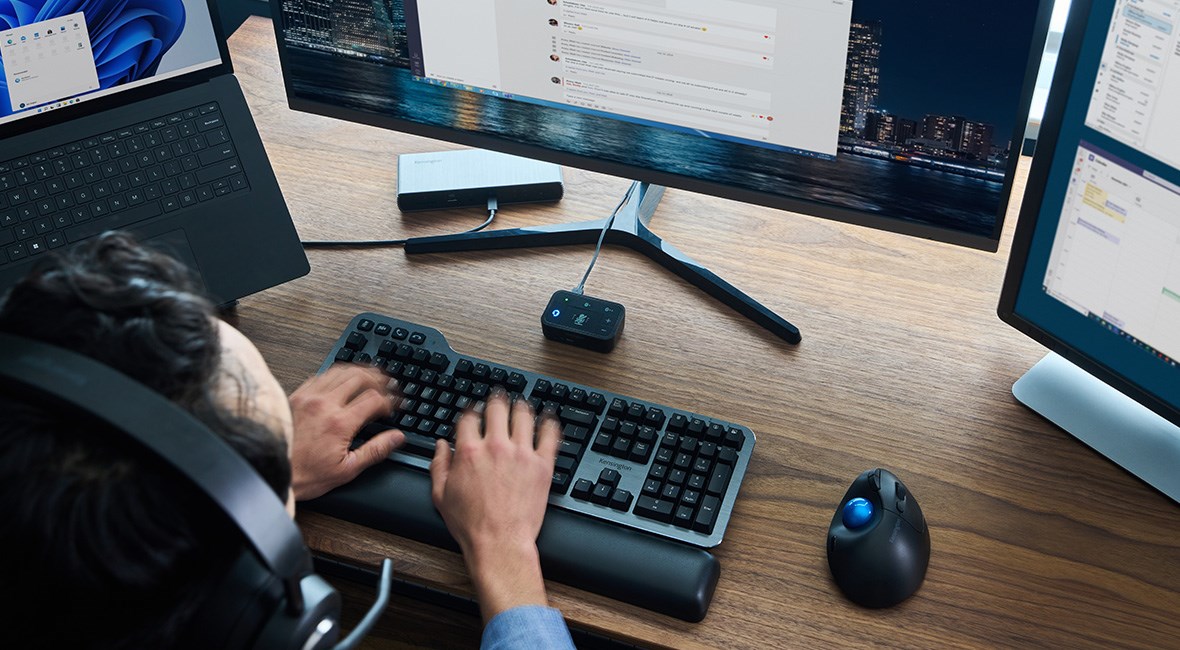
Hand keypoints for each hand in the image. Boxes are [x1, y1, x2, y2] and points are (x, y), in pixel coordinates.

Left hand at [288, 364, 404, 500]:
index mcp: (340, 423)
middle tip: (388, 384)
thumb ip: (375, 450)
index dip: (390, 400)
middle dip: (379, 379)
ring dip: (359, 371)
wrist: (270, 469)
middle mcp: (324, 404)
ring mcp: (308, 397)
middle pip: (360, 378)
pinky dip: (337, 373)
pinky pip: (321, 375)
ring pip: (341, 371)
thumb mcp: (347, 470)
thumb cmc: (304, 474)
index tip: (395, 405)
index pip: (374, 399)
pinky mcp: (296, 396)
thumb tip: (396, 438)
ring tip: (371, 375)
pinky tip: (342, 378)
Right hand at [430, 389, 560, 620]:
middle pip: (497, 408)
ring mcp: (521, 454)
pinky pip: (549, 435)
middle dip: (496, 400)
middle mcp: (496, 447)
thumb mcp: (441, 495)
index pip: (470, 418)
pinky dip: (549, 423)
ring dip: (521, 406)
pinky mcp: (542, 465)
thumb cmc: (472, 525)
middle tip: (499, 397)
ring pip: (524, 415)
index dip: (472, 411)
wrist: (499, 542)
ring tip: (522, 403)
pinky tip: (548, 418)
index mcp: (469, 452)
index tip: (475, 411)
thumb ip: (439, 465)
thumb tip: (441, 446)